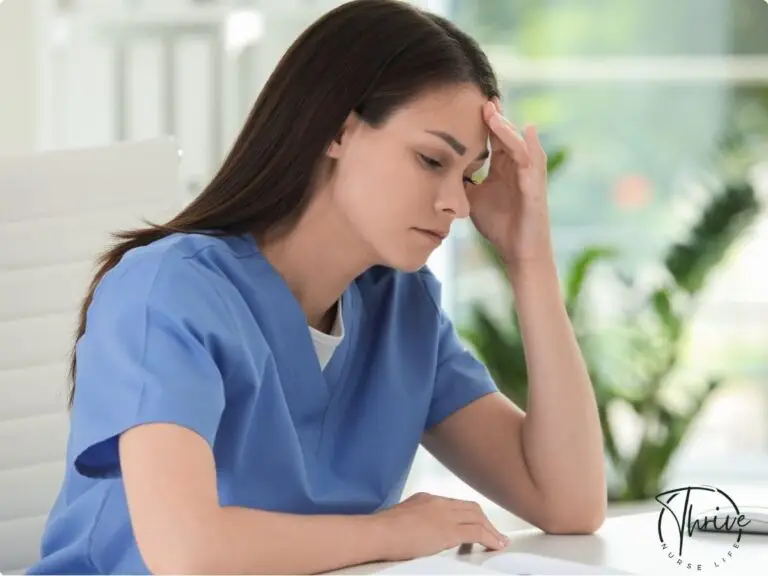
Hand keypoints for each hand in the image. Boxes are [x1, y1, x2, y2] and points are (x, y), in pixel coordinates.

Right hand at [371, 492, 508, 560]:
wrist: (378, 532)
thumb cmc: (381, 531)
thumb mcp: (400, 518)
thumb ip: (414, 520)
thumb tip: (418, 531)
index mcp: (426, 499)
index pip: (455, 504)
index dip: (470, 515)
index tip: (477, 524)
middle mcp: (438, 502)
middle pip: (471, 508)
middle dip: (485, 521)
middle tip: (494, 534)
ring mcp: (444, 515)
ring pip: (478, 518)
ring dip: (491, 531)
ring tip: (499, 542)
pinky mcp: (448, 531)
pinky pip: (477, 532)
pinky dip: (490, 539)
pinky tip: (495, 546)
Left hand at [468, 98, 553, 264]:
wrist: (517, 252)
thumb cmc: (499, 225)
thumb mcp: (473, 198)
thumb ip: (463, 180)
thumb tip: (440, 167)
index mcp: (503, 167)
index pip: (493, 138)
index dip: (483, 122)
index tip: (466, 105)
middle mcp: (518, 166)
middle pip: (506, 134)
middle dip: (495, 116)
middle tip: (482, 98)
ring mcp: (529, 175)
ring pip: (518, 143)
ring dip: (506, 128)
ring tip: (492, 112)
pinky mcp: (536, 187)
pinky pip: (532, 162)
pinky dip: (527, 147)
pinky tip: (525, 131)